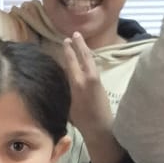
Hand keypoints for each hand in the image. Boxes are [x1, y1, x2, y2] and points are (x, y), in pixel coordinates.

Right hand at [58, 35, 120, 162]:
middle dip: (79, 44)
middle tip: (75, 34)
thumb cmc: (81, 120)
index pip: (71, 62)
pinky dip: (89, 59)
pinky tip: (87, 58)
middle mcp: (88, 79)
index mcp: (78, 83)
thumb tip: (62, 78)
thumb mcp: (68, 105)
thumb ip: (66, 89)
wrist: (101, 128)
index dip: (68, 50)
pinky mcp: (101, 85)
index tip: (64, 41)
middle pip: (84, 56)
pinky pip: (94, 67)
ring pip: (91, 61)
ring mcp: (97, 81)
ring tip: (81, 41)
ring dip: (85, 50)